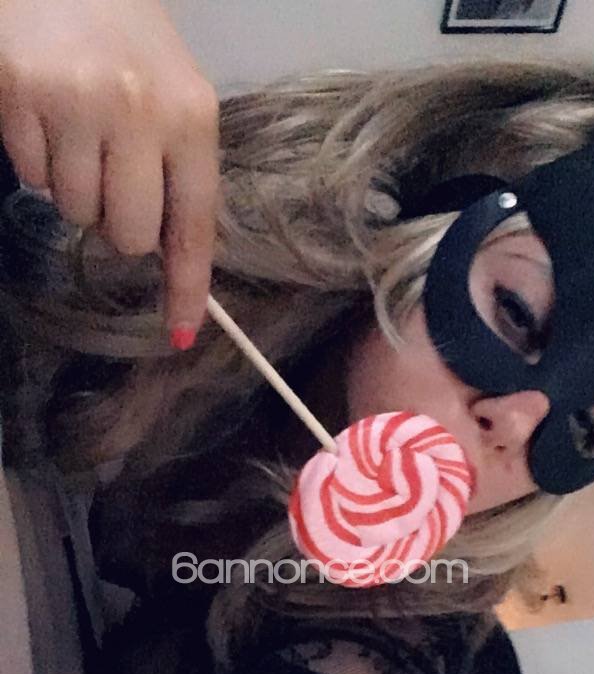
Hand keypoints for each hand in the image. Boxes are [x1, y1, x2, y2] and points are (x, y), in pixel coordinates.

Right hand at [0, 0, 219, 346]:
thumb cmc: (127, 40)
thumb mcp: (174, 98)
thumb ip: (177, 172)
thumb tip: (168, 256)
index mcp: (190, 116)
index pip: (193, 225)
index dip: (185, 284)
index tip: (181, 331)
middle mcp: (137, 113)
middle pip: (126, 236)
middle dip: (116, 224)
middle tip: (110, 178)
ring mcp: (75, 104)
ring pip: (74, 212)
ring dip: (73, 189)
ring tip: (77, 133)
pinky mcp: (19, 96)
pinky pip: (30, 176)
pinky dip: (36, 159)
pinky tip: (46, 115)